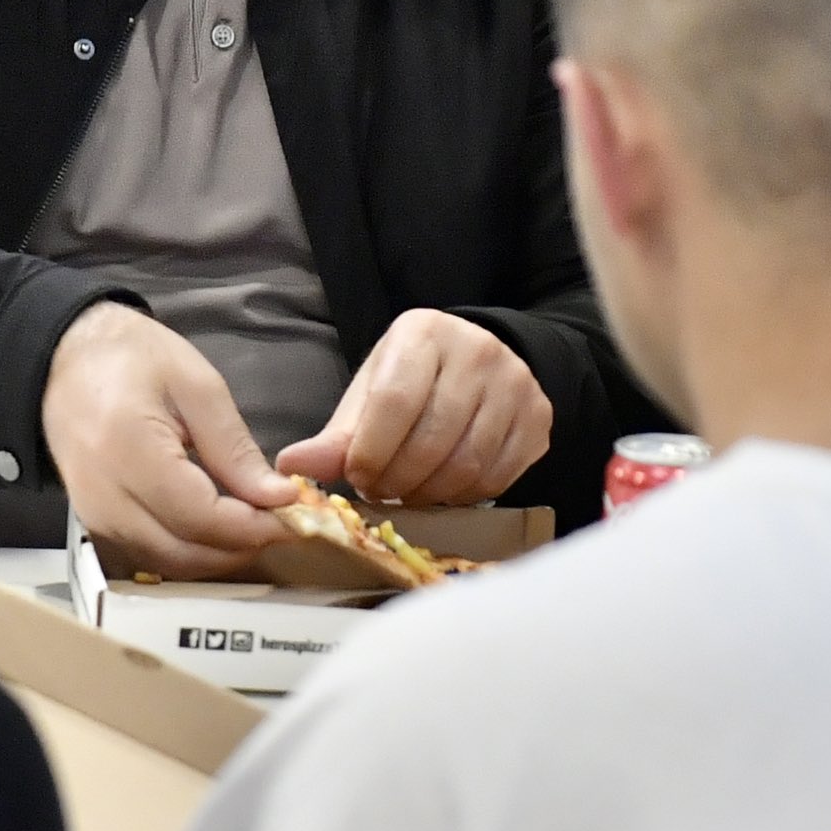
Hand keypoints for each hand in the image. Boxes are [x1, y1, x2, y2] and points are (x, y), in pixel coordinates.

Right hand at [42, 303, 295, 578]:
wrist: (65, 360)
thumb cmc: (130, 359)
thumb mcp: (197, 387)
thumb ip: (235, 449)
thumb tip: (277, 497)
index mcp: (129, 451)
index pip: (201, 517)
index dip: (255, 525)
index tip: (297, 515)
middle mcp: (105, 496)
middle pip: (187, 552)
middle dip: (243, 545)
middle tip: (284, 521)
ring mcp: (95, 516)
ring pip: (171, 563)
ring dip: (220, 553)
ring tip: (258, 521)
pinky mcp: (96, 525)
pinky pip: (152, 554)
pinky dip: (193, 549)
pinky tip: (220, 525)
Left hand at [279, 310, 552, 508]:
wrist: (479, 363)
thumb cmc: (413, 379)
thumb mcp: (370, 394)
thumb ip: (337, 435)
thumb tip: (292, 468)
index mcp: (425, 333)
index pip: (394, 402)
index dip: (371, 452)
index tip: (357, 476)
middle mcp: (478, 351)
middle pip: (433, 440)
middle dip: (398, 479)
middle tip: (381, 489)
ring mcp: (516, 384)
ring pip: (467, 464)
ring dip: (429, 493)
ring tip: (409, 489)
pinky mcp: (539, 418)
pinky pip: (497, 477)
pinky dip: (463, 496)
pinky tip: (444, 488)